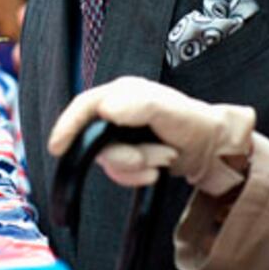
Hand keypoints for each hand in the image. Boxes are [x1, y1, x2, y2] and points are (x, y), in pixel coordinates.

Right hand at [48, 77, 254, 195]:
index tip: (58, 147)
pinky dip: (138, 176)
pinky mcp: (127, 155)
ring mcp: (120, 136)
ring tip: (162, 157)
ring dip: (137, 165)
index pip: (84, 107)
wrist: (210, 149)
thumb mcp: (167, 108)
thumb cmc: (191, 121)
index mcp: (121, 93)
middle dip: (124, 156)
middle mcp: (116, 113)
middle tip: (148, 158)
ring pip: (108, 160)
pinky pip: (119, 173)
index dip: (68, 126)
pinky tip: (156, 169)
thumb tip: (106, 108)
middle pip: (94, 141)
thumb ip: (138, 105)